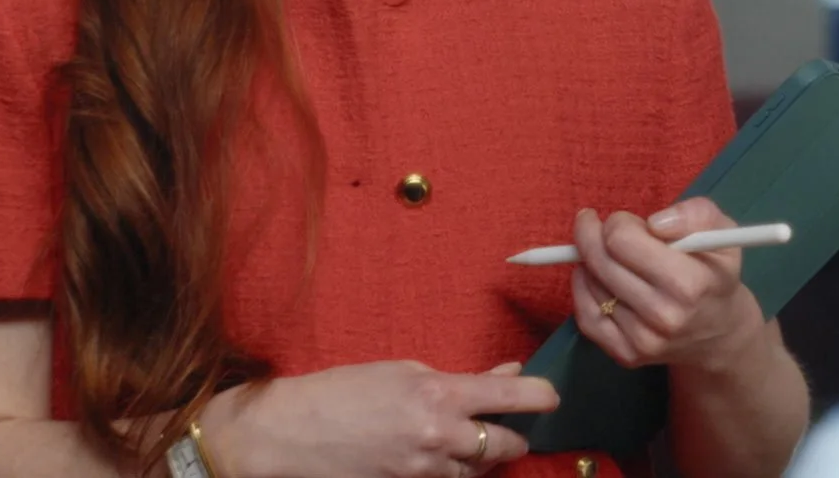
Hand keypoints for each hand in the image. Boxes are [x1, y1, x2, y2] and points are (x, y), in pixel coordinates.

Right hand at [207, 359, 554, 477]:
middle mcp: (438, 437)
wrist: (287, 436)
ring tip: (469, 436)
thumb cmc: (340, 392)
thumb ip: (459, 378)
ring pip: (481, 470)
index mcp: (439, 396)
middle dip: (515, 433)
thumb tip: (507, 374)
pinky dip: (455, 470)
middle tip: (508, 420)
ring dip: (485, 455)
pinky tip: (443, 455)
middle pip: (507, 444)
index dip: (542, 397)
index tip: (551, 396)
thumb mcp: (402, 371)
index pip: (514, 397)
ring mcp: (424, 471)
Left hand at [570, 199, 769, 373]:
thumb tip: (654, 224)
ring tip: (605, 253)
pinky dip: (583, 290)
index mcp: (689, 283)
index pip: (622, 240)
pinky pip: (586, 316)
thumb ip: (696, 214)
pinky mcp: (626, 355)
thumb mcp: (723, 233)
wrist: (718, 333)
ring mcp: (643, 340)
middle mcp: (664, 316)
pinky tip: (593, 276)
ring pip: (591, 285)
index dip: (618, 222)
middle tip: (595, 225)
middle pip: (600, 261)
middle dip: (593, 235)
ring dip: (591, 262)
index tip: (627, 221)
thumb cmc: (716, 274)